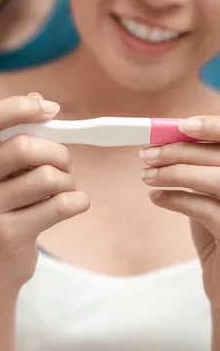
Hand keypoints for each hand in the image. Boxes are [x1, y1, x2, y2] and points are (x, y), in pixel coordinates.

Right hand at [0, 94, 89, 288]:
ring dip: (67, 182)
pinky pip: (60, 205)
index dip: (20, 107)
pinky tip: (72, 205)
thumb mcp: (1, 170)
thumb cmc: (4, 208)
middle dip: (58, 153)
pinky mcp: (4, 235)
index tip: (52, 110)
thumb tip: (41, 100)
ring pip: (47, 177)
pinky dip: (78, 202)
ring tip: (61, 191)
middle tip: (64, 165)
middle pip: (25, 147)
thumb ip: (18, 135)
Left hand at [140, 115, 219, 311]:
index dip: (214, 127)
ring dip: (175, 173)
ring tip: (146, 176)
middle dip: (180, 150)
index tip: (182, 125)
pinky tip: (158, 197)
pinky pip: (208, 210)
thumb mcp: (210, 194)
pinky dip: (178, 199)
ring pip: (217, 179)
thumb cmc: (218, 234)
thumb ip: (200, 168)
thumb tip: (168, 140)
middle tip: (147, 155)